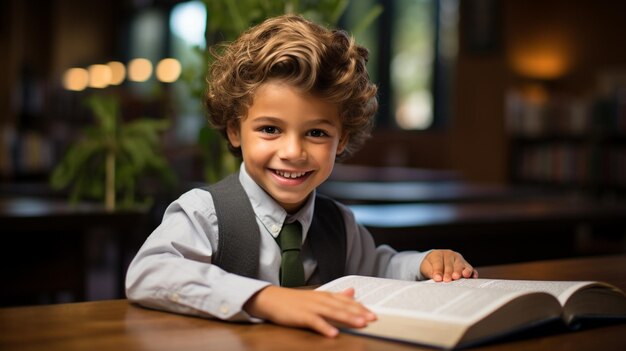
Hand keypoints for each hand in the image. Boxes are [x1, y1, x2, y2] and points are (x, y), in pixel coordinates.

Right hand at [243, 285, 375, 336]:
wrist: (271, 299)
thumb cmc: (295, 301)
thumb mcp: (317, 296)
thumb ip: (336, 296)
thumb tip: (353, 291)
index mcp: (325, 296)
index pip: (346, 301)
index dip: (360, 308)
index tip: (374, 314)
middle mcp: (321, 300)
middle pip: (343, 306)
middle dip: (358, 313)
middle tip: (373, 319)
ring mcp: (311, 307)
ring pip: (332, 313)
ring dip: (347, 318)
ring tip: (360, 324)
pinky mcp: (301, 316)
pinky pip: (315, 322)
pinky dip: (324, 327)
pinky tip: (333, 333)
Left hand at [420, 249, 477, 281]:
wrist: (435, 261)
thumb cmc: (430, 265)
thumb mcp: (426, 267)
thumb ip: (430, 272)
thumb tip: (436, 278)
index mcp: (438, 254)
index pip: (438, 262)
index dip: (438, 271)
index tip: (437, 278)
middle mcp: (449, 255)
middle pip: (450, 263)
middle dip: (449, 272)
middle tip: (447, 280)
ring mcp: (458, 259)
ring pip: (461, 265)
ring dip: (460, 271)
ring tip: (459, 277)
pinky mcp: (465, 265)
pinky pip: (470, 268)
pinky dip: (472, 272)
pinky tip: (473, 276)